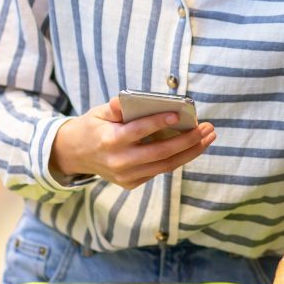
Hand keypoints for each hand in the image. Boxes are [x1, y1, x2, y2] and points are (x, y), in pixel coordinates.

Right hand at [51, 97, 216, 189]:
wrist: (75, 154)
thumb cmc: (93, 127)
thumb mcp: (99, 112)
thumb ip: (115, 108)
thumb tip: (127, 100)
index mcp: (109, 141)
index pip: (137, 132)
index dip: (158, 123)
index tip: (178, 115)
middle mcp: (118, 162)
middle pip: (160, 153)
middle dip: (187, 141)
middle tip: (207, 128)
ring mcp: (126, 176)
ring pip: (165, 165)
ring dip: (191, 151)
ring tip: (208, 137)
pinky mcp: (131, 183)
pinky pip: (160, 170)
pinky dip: (178, 158)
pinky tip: (193, 146)